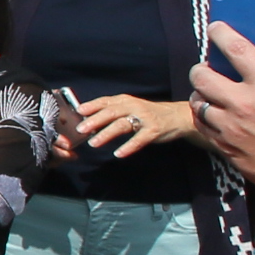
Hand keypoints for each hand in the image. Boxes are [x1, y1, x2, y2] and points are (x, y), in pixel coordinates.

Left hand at [59, 92, 194, 158]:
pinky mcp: (154, 131)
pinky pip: (139, 139)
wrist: (177, 116)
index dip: (91, 105)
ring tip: (93, 143)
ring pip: (122, 125)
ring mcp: (145, 118)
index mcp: (125, 100)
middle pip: (111, 112)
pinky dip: (128, 147)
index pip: (105, 101)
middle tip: (80, 130)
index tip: (77, 111)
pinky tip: (118, 154)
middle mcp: (134, 106)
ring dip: (106, 134)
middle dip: (94, 120)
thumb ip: (112, 111)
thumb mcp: (129, 107)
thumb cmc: (147, 113)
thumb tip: (87, 119)